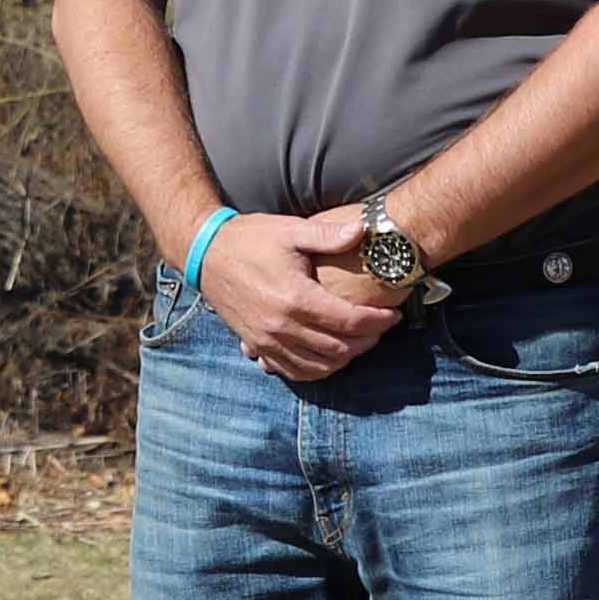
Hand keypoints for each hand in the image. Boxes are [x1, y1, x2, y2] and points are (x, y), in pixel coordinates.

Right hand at [200, 203, 408, 383]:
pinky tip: (329, 358)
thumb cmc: (249, 239)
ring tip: (360, 341)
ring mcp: (266, 339)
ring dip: (346, 358)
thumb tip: (363, 228)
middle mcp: (281, 325)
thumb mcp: (289, 230)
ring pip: (318, 365)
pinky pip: (291, 371)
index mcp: (295, 297)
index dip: (378, 321)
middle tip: (381, 327)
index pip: (349, 321)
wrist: (205, 254)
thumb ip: (328, 234)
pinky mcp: (256, 345)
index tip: (393, 315)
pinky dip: (316, 370)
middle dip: (367, 340)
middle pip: (338, 347)